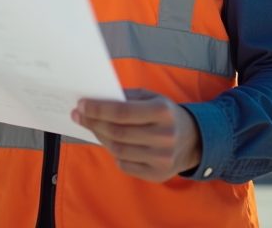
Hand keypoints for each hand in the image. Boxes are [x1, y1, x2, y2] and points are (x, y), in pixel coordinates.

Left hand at [72, 88, 201, 182]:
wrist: (193, 141)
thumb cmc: (165, 115)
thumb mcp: (152, 97)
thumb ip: (127, 97)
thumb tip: (96, 100)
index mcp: (161, 112)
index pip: (121, 112)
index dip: (98, 110)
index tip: (80, 106)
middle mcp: (164, 136)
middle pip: (117, 132)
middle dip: (93, 123)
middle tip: (79, 116)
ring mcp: (161, 158)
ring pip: (118, 150)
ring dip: (101, 138)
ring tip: (95, 128)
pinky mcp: (158, 174)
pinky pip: (125, 165)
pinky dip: (115, 154)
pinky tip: (113, 144)